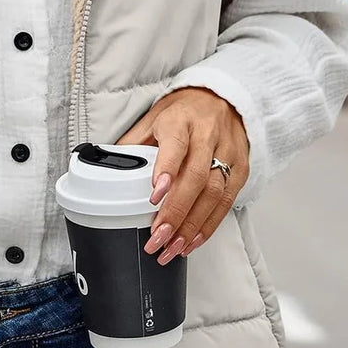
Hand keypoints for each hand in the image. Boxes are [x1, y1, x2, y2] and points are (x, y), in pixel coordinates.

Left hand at [117, 86, 249, 262]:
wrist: (219, 99)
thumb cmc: (181, 113)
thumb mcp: (151, 120)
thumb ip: (132, 146)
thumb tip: (105, 169)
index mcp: (180, 120)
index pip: (175, 145)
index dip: (166, 170)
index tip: (154, 195)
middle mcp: (207, 135)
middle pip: (196, 178)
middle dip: (176, 213)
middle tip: (158, 237)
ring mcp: (228, 152)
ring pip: (214, 194)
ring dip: (192, 226)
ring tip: (172, 248)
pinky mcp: (241, 168)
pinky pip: (227, 201)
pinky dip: (209, 225)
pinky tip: (192, 240)